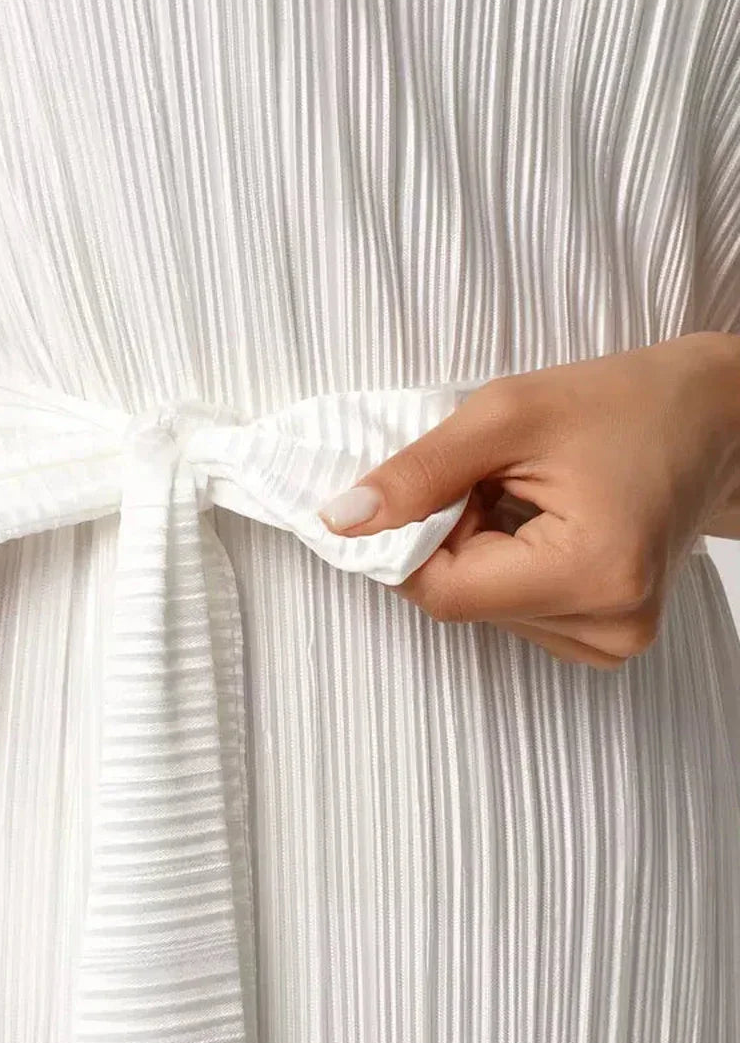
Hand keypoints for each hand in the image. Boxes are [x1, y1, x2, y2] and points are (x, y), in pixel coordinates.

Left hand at [317, 330, 739, 668]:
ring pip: (484, 611)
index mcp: (592, 572)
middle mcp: (609, 624)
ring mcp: (615, 639)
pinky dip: (507, 569)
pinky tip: (543, 526)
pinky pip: (517, 613)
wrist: (717, 416)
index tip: (415, 489)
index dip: (407, 543)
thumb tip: (341, 522)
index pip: (444, 593)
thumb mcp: (508, 414)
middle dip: (451, 539)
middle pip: (463, 603)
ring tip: (528, 498)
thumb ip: (418, 473)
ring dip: (478, 553)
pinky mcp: (611, 638)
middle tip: (491, 477)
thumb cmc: (624, 403)